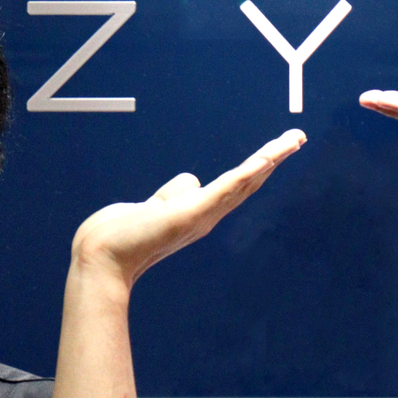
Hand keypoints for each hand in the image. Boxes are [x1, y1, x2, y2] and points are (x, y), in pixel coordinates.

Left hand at [71, 129, 305, 287]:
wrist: (100, 259)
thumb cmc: (119, 236)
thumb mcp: (151, 205)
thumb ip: (171, 194)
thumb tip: (188, 182)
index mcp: (197, 214)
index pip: (235, 185)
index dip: (258, 167)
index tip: (277, 151)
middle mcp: (206, 216)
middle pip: (248, 181)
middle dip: (275, 157)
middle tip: (298, 138)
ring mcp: (201, 216)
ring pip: (243, 181)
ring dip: (270, 158)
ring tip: (292, 141)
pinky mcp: (192, 214)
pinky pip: (226, 189)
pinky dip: (248, 173)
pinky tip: (266, 159)